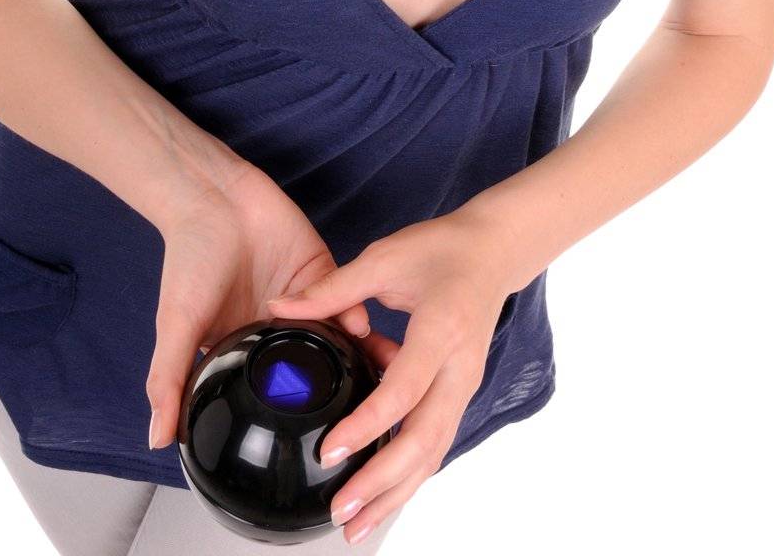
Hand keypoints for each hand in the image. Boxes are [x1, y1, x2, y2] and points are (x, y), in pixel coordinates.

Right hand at [146, 161, 371, 450]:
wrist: (212, 197)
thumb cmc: (189, 258)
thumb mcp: (176, 324)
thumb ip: (170, 378)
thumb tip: (158, 439)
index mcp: (246, 350)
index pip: (277, 393)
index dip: (293, 415)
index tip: (314, 440)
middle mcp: (278, 331)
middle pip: (315, 369)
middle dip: (335, 388)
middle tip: (357, 415)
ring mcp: (303, 302)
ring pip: (338, 339)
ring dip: (353, 355)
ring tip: (367, 377)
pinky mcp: (322, 272)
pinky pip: (347, 299)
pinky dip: (355, 314)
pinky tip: (358, 327)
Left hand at [266, 208, 519, 542]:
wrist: (494, 250)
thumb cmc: (441, 248)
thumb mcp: (384, 258)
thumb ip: (332, 289)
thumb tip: (278, 306)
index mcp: (441, 331)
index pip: (404, 391)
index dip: (367, 425)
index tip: (330, 451)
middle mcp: (458, 368)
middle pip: (424, 440)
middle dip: (382, 482)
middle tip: (340, 509)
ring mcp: (464, 385)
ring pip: (433, 453)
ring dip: (396, 492)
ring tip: (356, 525)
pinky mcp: (460, 393)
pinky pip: (436, 442)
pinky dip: (408, 473)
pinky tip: (381, 495)